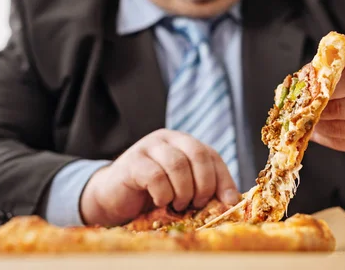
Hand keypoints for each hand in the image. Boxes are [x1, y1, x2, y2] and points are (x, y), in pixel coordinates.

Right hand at [79, 129, 240, 226]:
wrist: (113, 199)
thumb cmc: (151, 195)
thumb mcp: (182, 191)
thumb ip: (204, 191)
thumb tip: (232, 202)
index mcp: (183, 143)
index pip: (211, 155)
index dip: (222, 179)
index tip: (226, 203)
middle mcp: (167, 139)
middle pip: (198, 153)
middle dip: (204, 184)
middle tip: (197, 204)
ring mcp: (148, 147)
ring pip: (178, 164)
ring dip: (183, 191)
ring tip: (178, 205)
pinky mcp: (132, 162)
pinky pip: (156, 176)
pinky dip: (163, 194)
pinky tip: (160, 202)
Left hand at [311, 49, 344, 157]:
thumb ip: (332, 70)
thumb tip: (302, 85)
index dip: (326, 88)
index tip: (308, 90)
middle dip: (318, 110)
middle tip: (301, 108)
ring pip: (343, 131)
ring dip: (319, 127)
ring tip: (306, 119)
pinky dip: (326, 138)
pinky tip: (317, 130)